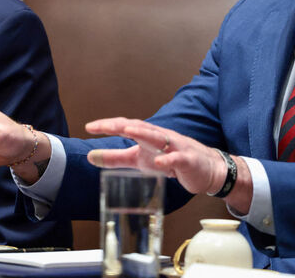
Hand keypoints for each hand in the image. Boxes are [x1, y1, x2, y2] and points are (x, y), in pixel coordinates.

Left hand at [84, 117, 227, 195]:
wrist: (206, 169)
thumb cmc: (170, 161)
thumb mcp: (139, 160)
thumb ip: (116, 158)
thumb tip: (89, 156)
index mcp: (147, 136)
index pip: (125, 125)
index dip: (108, 125)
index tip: (89, 127)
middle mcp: (160, 137)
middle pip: (139, 127)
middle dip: (120, 125)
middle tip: (102, 126)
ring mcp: (175, 147)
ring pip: (158, 137)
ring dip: (143, 133)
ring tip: (127, 130)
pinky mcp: (187, 160)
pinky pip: (177, 159)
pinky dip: (167, 159)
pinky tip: (158, 162)